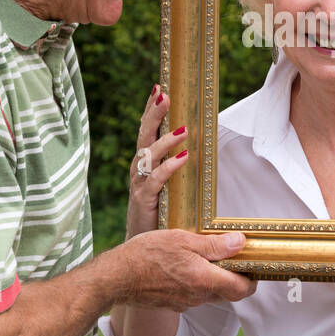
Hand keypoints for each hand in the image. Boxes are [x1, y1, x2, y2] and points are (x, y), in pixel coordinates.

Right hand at [112, 229, 256, 310]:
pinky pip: (194, 295)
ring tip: (207, 258)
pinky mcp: (174, 304)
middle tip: (234, 258)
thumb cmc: (147, 254)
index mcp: (205, 280)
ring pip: (211, 293)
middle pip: (229, 293)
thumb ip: (214, 245)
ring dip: (215, 279)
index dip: (253, 280)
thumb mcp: (182, 240)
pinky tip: (187, 267)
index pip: (242, 289)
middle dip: (235, 278)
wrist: (116, 277)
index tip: (253, 266)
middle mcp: (198, 296)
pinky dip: (197, 283)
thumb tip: (240, 243)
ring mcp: (185, 302)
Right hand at [127, 82, 188, 238]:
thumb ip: (176, 168)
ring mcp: (139, 185)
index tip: (158, 87)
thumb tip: (195, 147)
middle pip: (144, 136)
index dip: (151, 109)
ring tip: (183, 129)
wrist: (141, 248)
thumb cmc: (157, 215)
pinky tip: (183, 157)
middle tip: (164, 94)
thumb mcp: (168, 186)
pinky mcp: (143, 201)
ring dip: (165, 140)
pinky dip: (169, 167)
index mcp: (145, 164)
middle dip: (153, 114)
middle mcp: (139, 170)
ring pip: (148, 156)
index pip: (147, 131)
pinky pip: (155, 180)